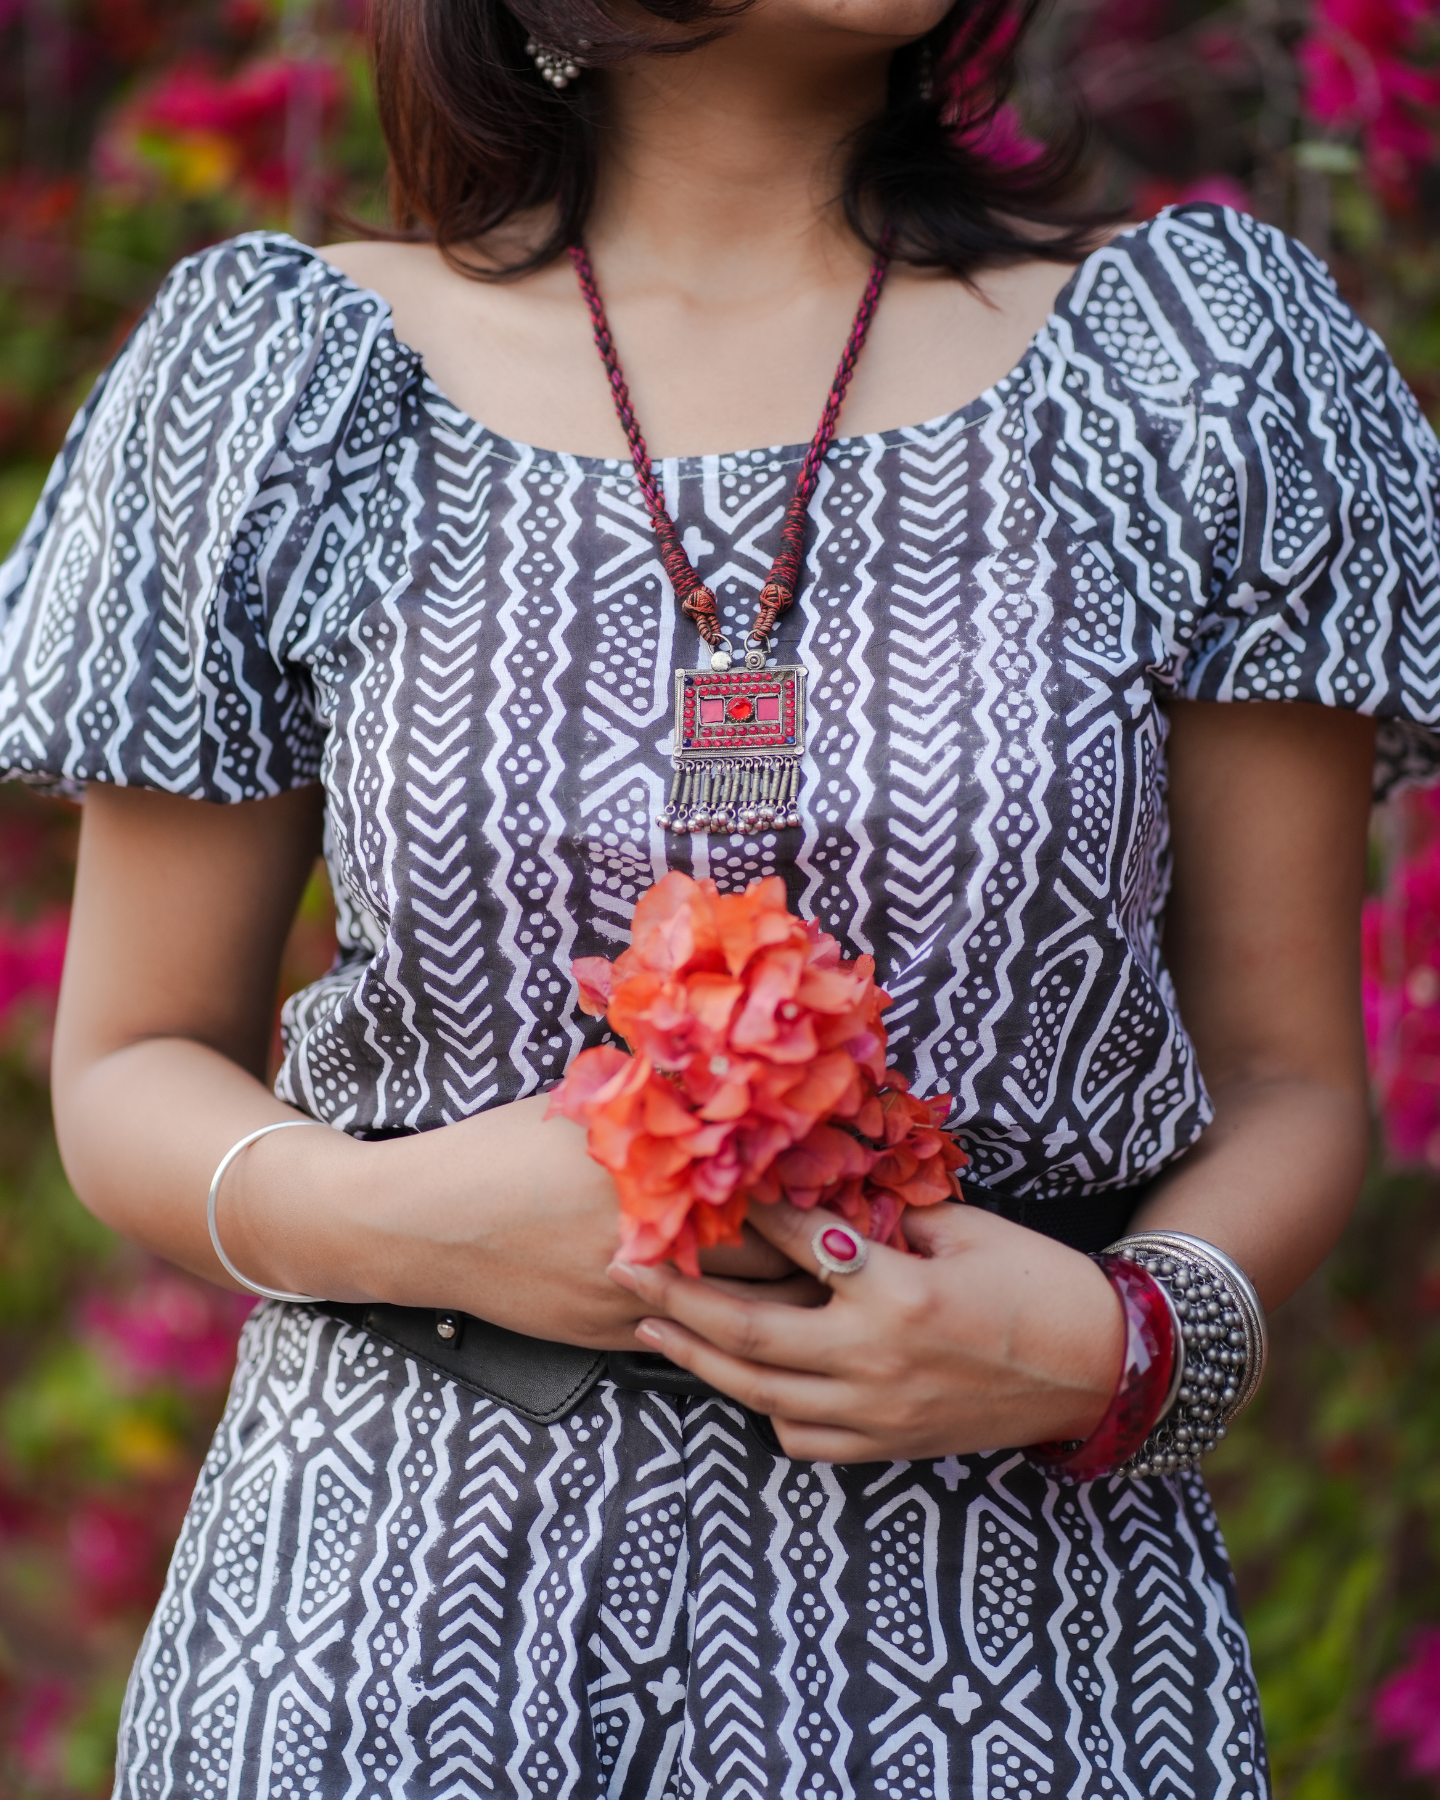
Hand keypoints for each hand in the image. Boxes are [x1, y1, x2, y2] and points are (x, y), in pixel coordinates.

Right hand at [341, 1098, 815, 1350]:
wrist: (423, 1222)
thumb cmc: (498, 1149)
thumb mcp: (581, 1110)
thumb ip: (655, 1106)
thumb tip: (722, 1082)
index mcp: (654, 1176)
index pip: (765, 1186)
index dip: (821, 1183)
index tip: (859, 1171)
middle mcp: (654, 1243)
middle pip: (773, 1257)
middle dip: (823, 1250)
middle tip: (866, 1233)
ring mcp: (634, 1298)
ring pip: (743, 1311)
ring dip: (791, 1296)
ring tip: (836, 1280)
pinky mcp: (611, 1335)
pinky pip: (694, 1337)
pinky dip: (731, 1323)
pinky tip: (758, 1310)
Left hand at [607, 1198, 1125, 1460]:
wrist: (1095, 1367)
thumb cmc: (1033, 1281)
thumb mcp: (961, 1229)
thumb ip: (884, 1218)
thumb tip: (817, 1192)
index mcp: (897, 1291)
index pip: (797, 1245)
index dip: (741, 1214)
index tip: (690, 1189)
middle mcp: (875, 1358)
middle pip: (747, 1333)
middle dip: (676, 1297)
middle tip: (621, 1267)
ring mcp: (877, 1411)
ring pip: (760, 1392)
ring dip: (698, 1360)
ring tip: (650, 1327)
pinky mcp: (887, 1444)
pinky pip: (803, 1437)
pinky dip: (765, 1407)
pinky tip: (741, 1383)